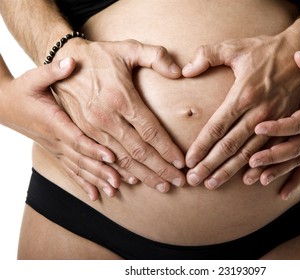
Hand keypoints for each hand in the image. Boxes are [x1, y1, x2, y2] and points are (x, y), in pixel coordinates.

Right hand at [0, 58, 118, 200]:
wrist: (4, 106)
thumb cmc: (22, 90)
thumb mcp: (34, 78)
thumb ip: (53, 71)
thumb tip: (71, 61)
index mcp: (54, 122)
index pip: (76, 138)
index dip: (93, 148)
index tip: (111, 155)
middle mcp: (56, 139)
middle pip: (81, 158)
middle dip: (102, 171)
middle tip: (121, 181)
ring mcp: (56, 148)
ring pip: (79, 168)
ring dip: (97, 180)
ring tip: (115, 190)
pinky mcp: (57, 152)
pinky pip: (71, 171)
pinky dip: (84, 184)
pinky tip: (96, 196)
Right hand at [53, 39, 185, 192]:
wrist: (64, 59)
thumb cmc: (101, 56)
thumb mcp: (129, 48)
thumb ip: (156, 56)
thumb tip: (180, 71)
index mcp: (122, 98)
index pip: (151, 132)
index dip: (167, 150)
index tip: (181, 163)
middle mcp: (106, 117)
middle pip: (138, 151)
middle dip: (160, 169)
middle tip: (178, 182)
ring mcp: (91, 128)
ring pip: (120, 160)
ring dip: (142, 175)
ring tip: (160, 185)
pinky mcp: (80, 133)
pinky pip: (98, 159)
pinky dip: (114, 173)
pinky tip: (127, 182)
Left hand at [182, 35, 299, 188]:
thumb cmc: (266, 49)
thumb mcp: (235, 47)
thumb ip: (207, 56)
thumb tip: (185, 70)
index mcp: (242, 95)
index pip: (216, 128)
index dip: (201, 147)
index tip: (189, 162)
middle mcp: (258, 112)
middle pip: (229, 146)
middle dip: (210, 165)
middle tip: (194, 180)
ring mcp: (275, 121)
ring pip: (249, 153)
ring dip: (230, 170)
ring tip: (213, 184)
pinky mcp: (288, 124)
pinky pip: (272, 151)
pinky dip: (260, 167)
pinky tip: (248, 179)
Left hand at [248, 51, 299, 198]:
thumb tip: (297, 55)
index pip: (297, 121)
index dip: (279, 126)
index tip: (258, 127)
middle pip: (295, 147)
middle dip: (272, 156)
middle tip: (250, 162)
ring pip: (297, 161)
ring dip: (278, 171)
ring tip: (257, 179)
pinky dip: (294, 181)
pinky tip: (281, 194)